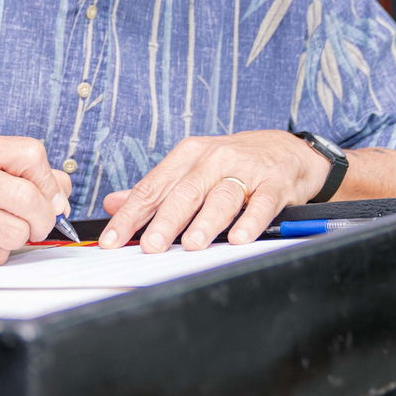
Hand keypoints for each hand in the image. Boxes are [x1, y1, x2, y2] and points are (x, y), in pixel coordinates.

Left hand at [97, 130, 329, 252]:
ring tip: (192, 244)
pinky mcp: (274, 183)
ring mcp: (245, 170)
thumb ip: (155, 189)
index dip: (130, 215)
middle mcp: (213, 159)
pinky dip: (251, 221)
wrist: (283, 150)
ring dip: (206, 222)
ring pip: (222, 196)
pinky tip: (239, 238)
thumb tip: (113, 203)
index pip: (152, 188)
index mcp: (187, 156)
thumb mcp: (190, 169)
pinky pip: (262, 203)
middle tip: (151, 246)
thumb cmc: (230, 164)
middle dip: (165, 221)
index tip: (112, 240)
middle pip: (185, 192)